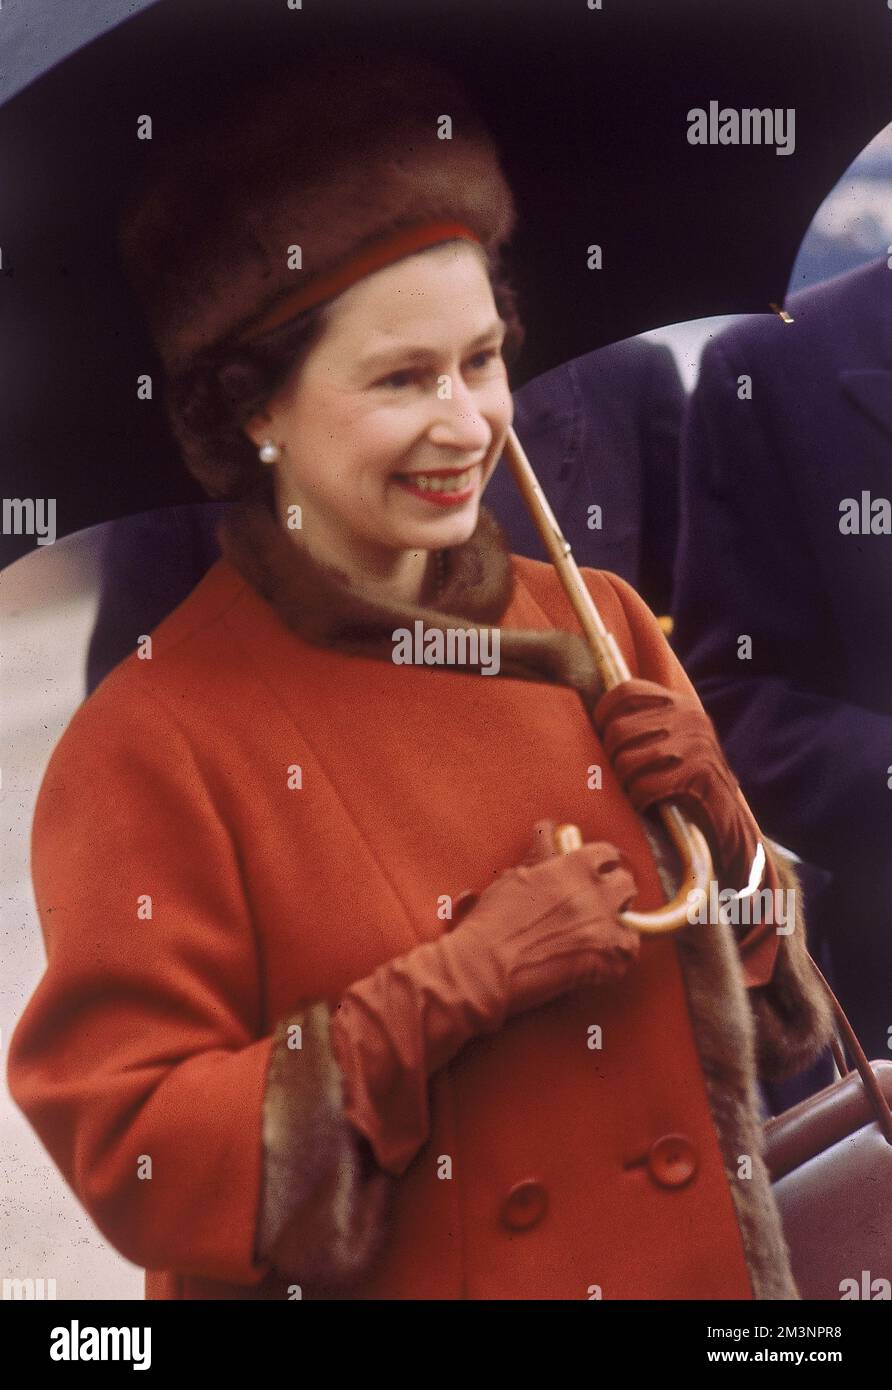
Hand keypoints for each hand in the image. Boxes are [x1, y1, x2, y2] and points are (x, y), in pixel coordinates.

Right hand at [446, 818, 640, 1022]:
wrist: (485, 966)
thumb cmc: (491, 923)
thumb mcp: (515, 877)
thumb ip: (540, 856)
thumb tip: (547, 831)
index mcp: (573, 866)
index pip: (605, 853)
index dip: (602, 864)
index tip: (598, 871)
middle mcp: (594, 891)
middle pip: (625, 882)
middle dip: (615, 892)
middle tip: (600, 905)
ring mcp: (604, 924)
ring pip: (631, 917)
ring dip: (619, 924)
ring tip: (601, 935)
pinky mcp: (606, 957)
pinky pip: (628, 952)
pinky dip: (616, 958)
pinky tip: (598, 961)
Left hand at [591, 677, 763, 889]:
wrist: (727, 823)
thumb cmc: (687, 786)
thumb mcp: (670, 745)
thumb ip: (643, 728)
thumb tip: (592, 723)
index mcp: (679, 705)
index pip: (626, 691)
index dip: (603, 712)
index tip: (599, 736)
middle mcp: (689, 717)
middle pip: (619, 730)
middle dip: (611, 760)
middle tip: (620, 779)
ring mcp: (696, 743)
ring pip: (627, 760)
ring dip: (624, 783)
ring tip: (633, 793)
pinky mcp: (699, 773)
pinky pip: (645, 786)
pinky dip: (637, 801)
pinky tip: (643, 806)